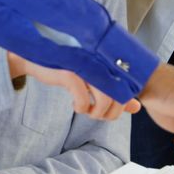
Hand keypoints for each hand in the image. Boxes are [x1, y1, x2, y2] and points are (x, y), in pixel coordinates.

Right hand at [7, 52, 140, 118]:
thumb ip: (115, 94)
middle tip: (99, 116)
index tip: (112, 111)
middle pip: (119, 95)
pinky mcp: (71, 73)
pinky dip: (82, 108)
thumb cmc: (69, 69)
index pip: (128, 86)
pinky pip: (84, 100)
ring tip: (89, 112)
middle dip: (111, 113)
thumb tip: (137, 108)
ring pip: (105, 99)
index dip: (124, 103)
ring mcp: (86, 66)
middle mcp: (100, 61)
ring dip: (98, 113)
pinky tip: (75, 106)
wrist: (36, 57)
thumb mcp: (93, 81)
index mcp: (109, 60)